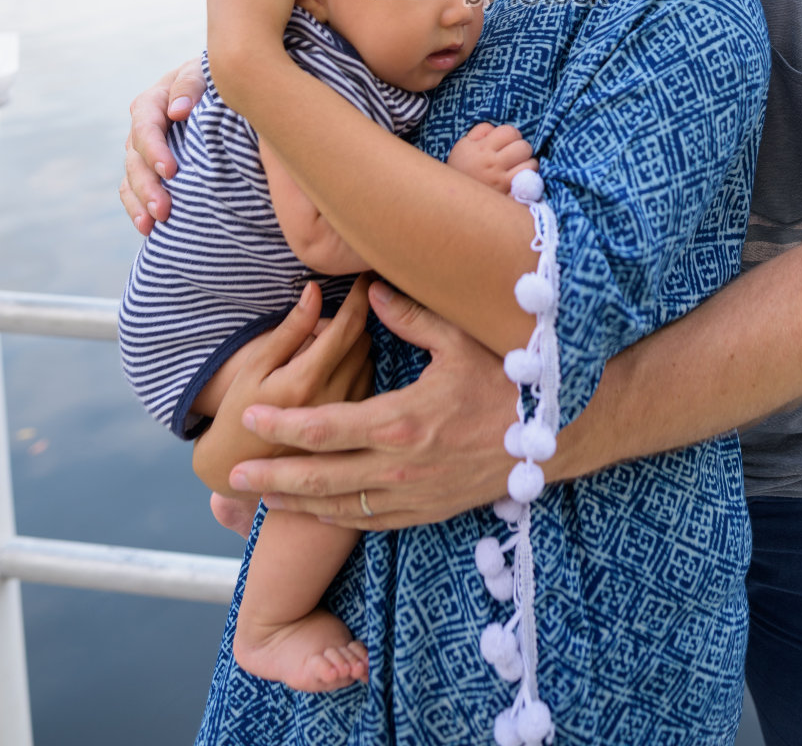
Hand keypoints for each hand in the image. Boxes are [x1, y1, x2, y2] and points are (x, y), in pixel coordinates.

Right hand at [120, 60, 205, 231]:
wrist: (227, 93)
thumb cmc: (217, 81)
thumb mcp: (206, 73)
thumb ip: (191, 85)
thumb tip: (177, 111)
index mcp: (153, 101)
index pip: (145, 126)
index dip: (154, 150)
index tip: (171, 171)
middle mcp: (143, 127)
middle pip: (134, 158)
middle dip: (147, 185)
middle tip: (163, 209)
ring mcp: (144, 151)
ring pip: (131, 178)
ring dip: (140, 202)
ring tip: (152, 224)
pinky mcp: (150, 170)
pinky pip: (133, 191)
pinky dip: (137, 209)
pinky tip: (148, 229)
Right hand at [193, 278, 372, 496]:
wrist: (243, 467)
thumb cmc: (241, 409)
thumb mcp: (256, 365)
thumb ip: (290, 328)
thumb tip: (315, 290)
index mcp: (306, 380)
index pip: (348, 326)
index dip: (360, 296)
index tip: (365, 275)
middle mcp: (334, 399)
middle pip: (363, 340)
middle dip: (352, 321)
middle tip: (329, 318)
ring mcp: (348, 417)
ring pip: (369, 360)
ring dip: (355, 345)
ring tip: (326, 348)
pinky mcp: (355, 430)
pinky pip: (369, 382)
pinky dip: (357, 367)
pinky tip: (335, 371)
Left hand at [229, 280, 515, 528]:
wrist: (557, 433)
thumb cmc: (509, 378)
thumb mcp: (459, 338)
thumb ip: (409, 316)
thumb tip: (370, 291)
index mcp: (400, 421)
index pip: (323, 427)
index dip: (281, 425)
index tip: (249, 418)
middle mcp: (400, 467)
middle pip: (319, 478)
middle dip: (271, 477)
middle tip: (231, 474)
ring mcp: (414, 496)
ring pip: (341, 508)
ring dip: (295, 504)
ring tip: (259, 499)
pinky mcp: (430, 511)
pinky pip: (373, 522)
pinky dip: (338, 519)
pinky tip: (318, 511)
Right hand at [446, 122, 538, 193]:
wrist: (453, 197)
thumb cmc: (460, 167)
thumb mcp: (463, 145)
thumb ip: (480, 131)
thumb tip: (497, 128)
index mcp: (482, 149)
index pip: (510, 132)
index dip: (511, 134)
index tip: (507, 140)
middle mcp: (494, 165)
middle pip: (524, 147)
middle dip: (521, 147)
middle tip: (514, 153)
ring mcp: (502, 182)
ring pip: (531, 165)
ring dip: (527, 163)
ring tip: (518, 166)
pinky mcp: (508, 196)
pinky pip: (529, 183)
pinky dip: (528, 179)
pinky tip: (519, 178)